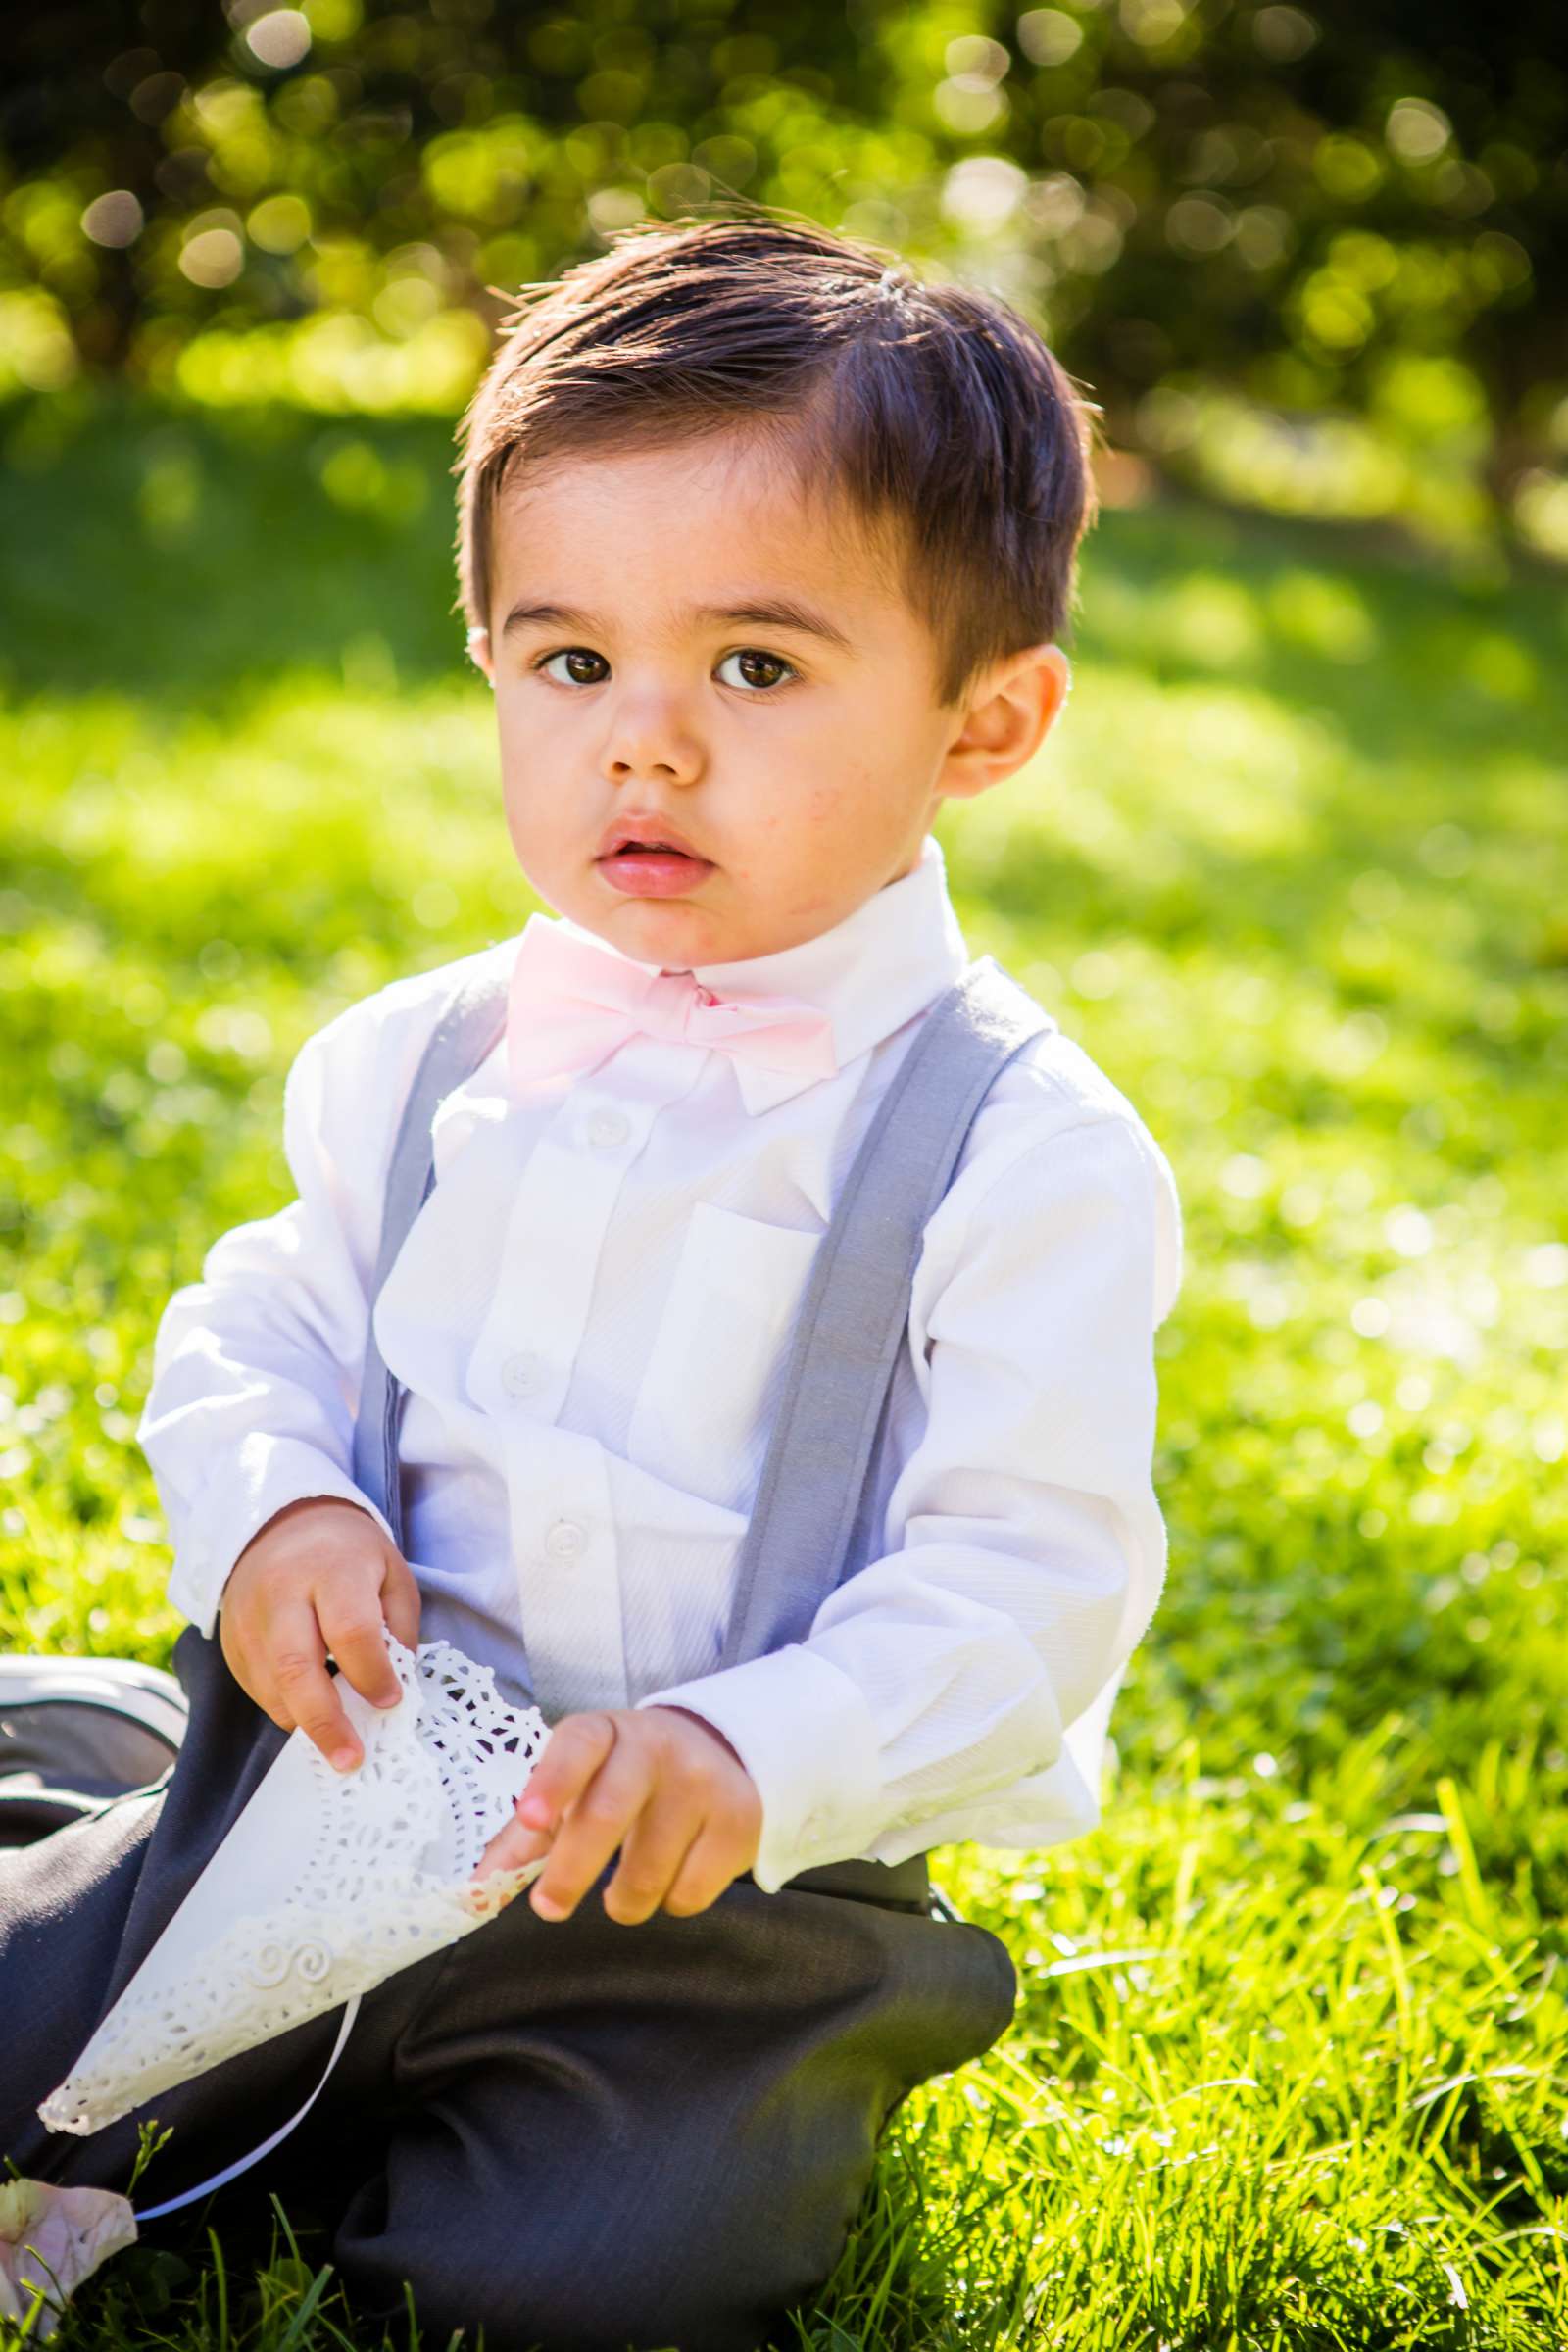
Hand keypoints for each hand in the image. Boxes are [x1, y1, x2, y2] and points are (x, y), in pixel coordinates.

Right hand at [218, 1496, 421, 1772]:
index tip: (391, 1702)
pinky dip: (284, 1709)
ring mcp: (247, 1619)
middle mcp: (282, 1594)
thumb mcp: (391, 1573)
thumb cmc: (348, 1553)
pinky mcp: (230, 1640)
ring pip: (271, 1687)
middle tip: (351, 1760)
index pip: (350, 1631)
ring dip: (305, 1723)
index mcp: (332, 1569)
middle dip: (326, 1723)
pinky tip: (310, 1713)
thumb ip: (398, 1630)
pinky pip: (255, 1688)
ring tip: (337, 1745)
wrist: (279, 1523)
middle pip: (297, 1668)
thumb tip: (394, 1692)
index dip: (372, 1674)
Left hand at [472, 1706, 761, 1924]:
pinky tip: (673, 1873)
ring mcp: (702, 1782)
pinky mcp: (740, 1819)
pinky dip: (670, 1901)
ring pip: (648, 1871)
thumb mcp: (574, 1788)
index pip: (576, 1746)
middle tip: (550, 1906)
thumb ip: (525, 1838)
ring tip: (623, 1889)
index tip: (529, 1817)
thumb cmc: (622, 1779)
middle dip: (571, 1871)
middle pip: (607, 1814)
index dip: (552, 1781)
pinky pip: (690, 1892)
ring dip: (624, 1900)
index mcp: (604, 1732)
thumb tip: (474, 1897)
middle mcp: (655, 1747)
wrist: (718, 1752)